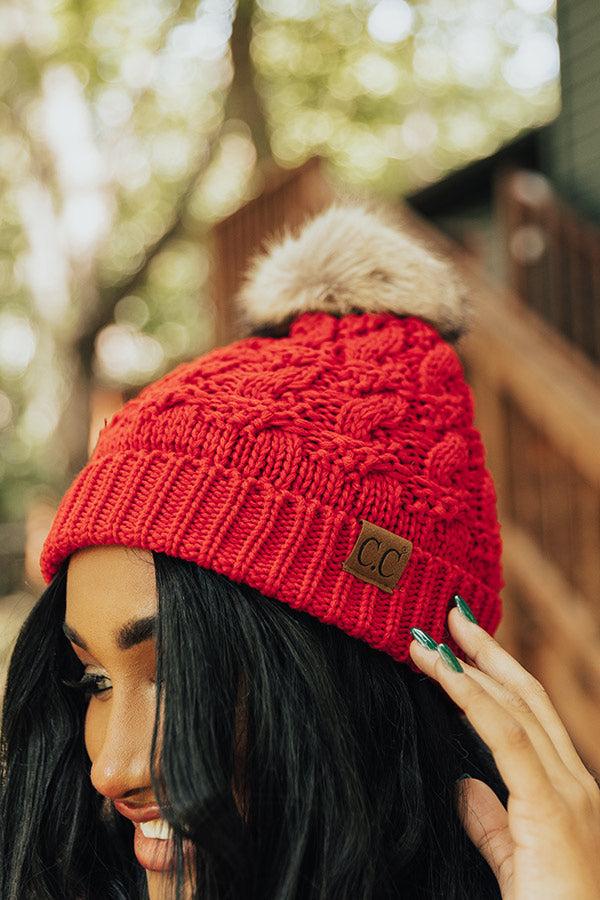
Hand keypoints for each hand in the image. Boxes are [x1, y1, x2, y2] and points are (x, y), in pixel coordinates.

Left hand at [409, 601, 599, 899]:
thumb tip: (468, 787)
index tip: (461, 646)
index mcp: (567, 791)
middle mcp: (575, 783)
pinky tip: (445, 673)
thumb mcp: (515, 860)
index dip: (496, 676)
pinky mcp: (552, 809)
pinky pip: (508, 739)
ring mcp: (570, 793)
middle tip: (451, 615)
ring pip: (517, 709)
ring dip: (469, 667)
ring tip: (429, 639)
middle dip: (487, 652)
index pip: (530, 715)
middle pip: (528, 698)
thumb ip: (494, 823)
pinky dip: (472, 699)